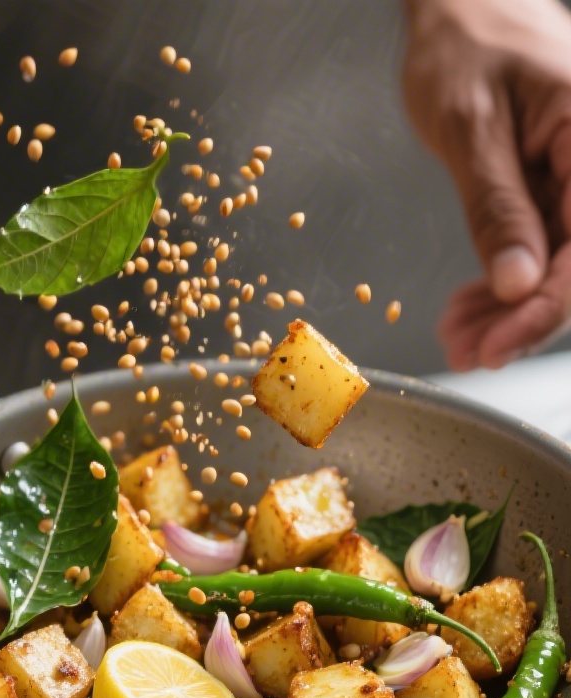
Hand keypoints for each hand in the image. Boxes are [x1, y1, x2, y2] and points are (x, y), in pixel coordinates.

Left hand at [403, 0, 570, 369]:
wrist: (463, 7)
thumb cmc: (466, 42)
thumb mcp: (471, 127)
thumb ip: (497, 209)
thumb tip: (517, 283)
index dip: (543, 309)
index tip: (498, 346)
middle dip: (518, 320)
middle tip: (465, 351)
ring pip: (554, 268)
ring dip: (505, 311)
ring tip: (455, 335)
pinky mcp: (555, 191)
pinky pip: (538, 251)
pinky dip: (500, 285)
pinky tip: (468, 309)